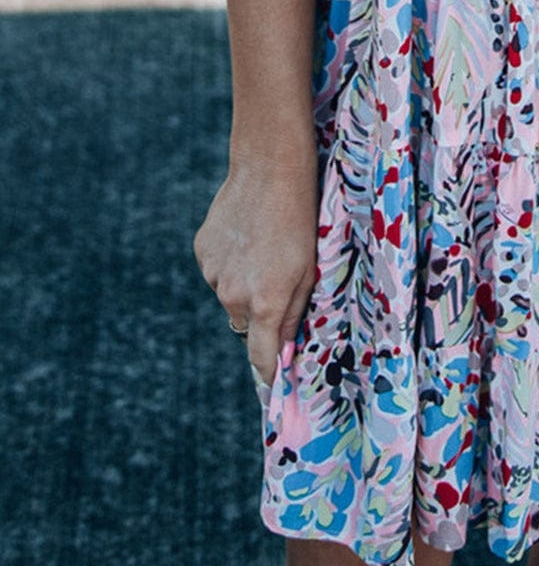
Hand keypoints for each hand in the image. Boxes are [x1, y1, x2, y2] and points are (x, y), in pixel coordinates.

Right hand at [193, 149, 318, 386]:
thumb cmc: (301, 219)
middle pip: (248, 323)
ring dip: (245, 283)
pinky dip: (231, 261)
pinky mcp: (202, 251)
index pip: (262, 358)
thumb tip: (285, 350)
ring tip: (264, 246)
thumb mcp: (309, 268)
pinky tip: (247, 234)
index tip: (273, 395)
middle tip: (280, 278)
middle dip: (262, 312)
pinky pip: (218, 269)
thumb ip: (295, 313)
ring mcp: (213, 273)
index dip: (269, 377)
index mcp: (265, 303)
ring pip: (231, 294)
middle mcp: (233, 295)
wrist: (269, 169)